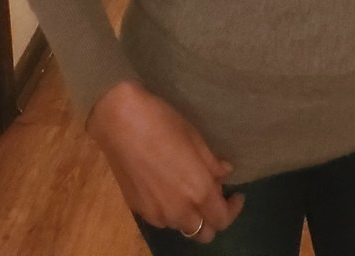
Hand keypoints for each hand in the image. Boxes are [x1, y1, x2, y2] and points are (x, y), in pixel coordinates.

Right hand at [86, 80, 244, 242]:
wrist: (120, 121)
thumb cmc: (162, 122)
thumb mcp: (194, 137)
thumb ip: (212, 163)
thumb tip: (224, 174)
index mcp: (198, 191)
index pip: (223, 219)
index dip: (233, 209)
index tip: (235, 193)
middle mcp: (179, 210)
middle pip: (204, 234)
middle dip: (213, 219)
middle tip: (213, 196)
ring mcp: (156, 214)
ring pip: (182, 227)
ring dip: (191, 215)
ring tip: (189, 190)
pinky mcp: (138, 210)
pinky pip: (162, 219)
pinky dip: (171, 211)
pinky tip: (167, 188)